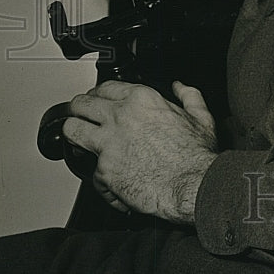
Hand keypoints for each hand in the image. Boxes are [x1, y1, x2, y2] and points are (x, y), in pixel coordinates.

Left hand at [62, 80, 217, 223]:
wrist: (191, 185)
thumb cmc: (196, 155)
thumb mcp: (200, 116)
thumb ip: (188, 96)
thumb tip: (179, 87)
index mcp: (141, 99)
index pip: (106, 87)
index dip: (99, 93)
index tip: (99, 99)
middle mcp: (120, 117)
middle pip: (82, 104)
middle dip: (78, 109)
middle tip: (81, 115)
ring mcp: (108, 144)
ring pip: (72, 130)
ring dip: (73, 133)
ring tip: (76, 138)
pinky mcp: (103, 171)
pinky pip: (90, 173)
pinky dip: (101, 180)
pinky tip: (110, 183)